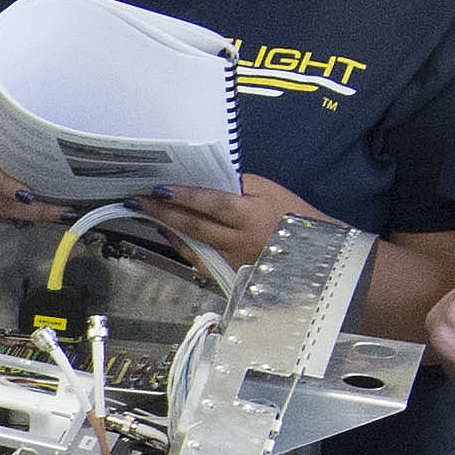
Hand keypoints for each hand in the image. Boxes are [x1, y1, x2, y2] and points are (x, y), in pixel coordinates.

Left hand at [146, 177, 289, 266]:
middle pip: (194, 226)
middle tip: (139, 202)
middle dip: (163, 213)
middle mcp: (239, 241)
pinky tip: (171, 235)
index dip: (183, 197)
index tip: (159, 190)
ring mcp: (234, 260)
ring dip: (167, 230)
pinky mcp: (232, 272)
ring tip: (147, 216)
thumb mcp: (269, 191)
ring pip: (193, 245)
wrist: (315, 250)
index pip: (210, 204)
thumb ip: (237, 186)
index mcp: (250, 216)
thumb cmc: (294, 216)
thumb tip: (206, 182)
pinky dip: (184, 246)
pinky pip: (202, 258)